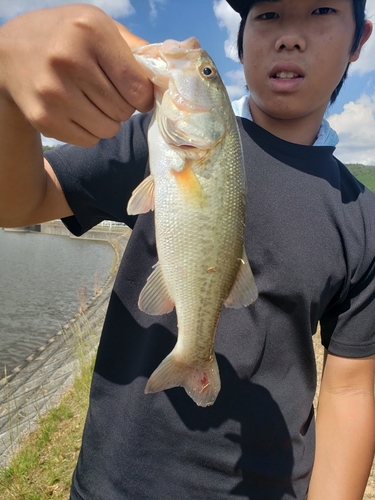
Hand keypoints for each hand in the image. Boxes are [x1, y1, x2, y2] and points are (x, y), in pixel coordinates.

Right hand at [0, 4, 153, 145]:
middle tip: (107, 92)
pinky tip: (76, 111)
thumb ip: (135, 49)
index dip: (143, 97)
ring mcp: (53, 93)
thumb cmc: (64, 38)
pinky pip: (89, 140)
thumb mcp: (98, 26)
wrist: (9, 54)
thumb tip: (167, 77)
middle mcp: (68, 61)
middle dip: (123, 106)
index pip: (138, 87)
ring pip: (109, 129)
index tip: (136, 93)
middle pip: (124, 111)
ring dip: (107, 120)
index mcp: (89, 32)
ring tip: (91, 101)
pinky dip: (89, 131)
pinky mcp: (44, 119)